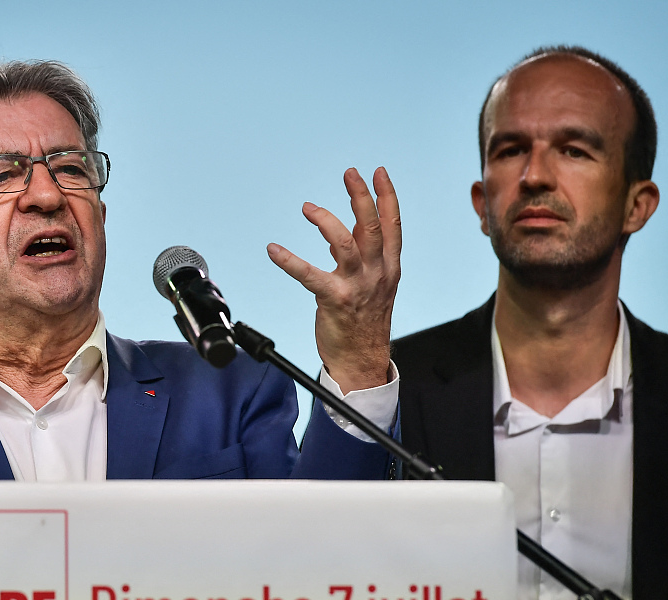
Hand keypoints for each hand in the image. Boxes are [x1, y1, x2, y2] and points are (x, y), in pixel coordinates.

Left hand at [267, 167, 400, 391]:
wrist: (362, 360)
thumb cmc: (364, 321)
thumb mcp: (373, 283)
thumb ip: (364, 254)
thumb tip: (353, 226)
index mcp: (389, 267)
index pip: (393, 225)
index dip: (387, 196)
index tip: (378, 172)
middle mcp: (377, 273)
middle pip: (372, 227)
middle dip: (361, 197)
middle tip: (350, 173)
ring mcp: (357, 286)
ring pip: (345, 244)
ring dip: (326, 221)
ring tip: (309, 208)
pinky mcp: (334, 300)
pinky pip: (310, 275)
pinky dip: (289, 260)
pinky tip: (274, 250)